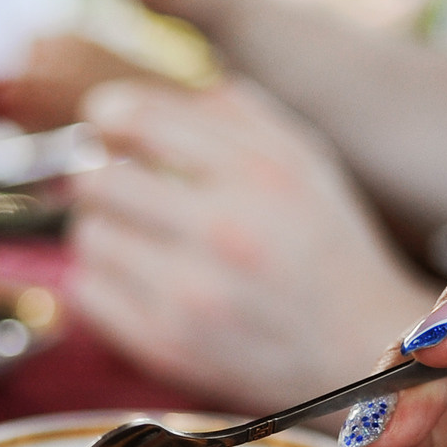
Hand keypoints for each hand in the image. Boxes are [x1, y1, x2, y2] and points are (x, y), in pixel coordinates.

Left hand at [69, 78, 433, 410]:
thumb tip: (146, 96)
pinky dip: (101, 281)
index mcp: (258, 175)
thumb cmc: (328, 248)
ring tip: (136, 235)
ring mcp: (191, 297)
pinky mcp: (167, 347)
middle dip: (98, 175)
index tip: (105, 122)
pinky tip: (135, 278)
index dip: (108, 114)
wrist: (358, 351)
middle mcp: (222, 233)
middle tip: (116, 184)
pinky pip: (88, 295)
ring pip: (90, 238)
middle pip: (99, 181)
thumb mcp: (305, 159)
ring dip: (103, 229)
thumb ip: (235, 112)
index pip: (140, 121)